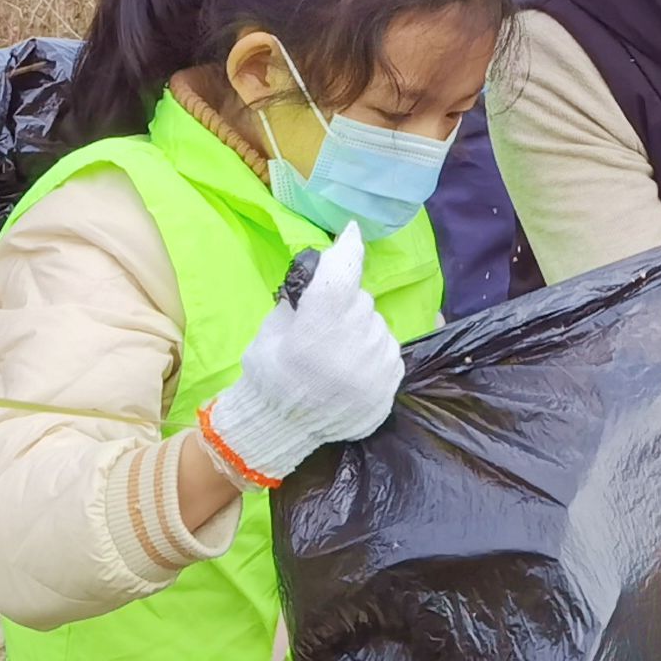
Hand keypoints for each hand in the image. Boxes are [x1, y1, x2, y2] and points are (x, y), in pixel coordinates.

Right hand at [200, 235, 402, 485]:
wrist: (282, 428)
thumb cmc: (270, 375)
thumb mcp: (272, 330)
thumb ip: (301, 298)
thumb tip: (326, 267)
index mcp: (313, 334)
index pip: (339, 277)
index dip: (347, 250)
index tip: (352, 232)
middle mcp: (349, 350)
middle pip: (359, 301)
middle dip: (344, 302)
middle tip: (324, 323)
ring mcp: (374, 370)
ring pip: (377, 324)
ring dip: (360, 328)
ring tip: (336, 352)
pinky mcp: (390, 385)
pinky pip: (388, 348)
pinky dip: (372, 350)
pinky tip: (350, 366)